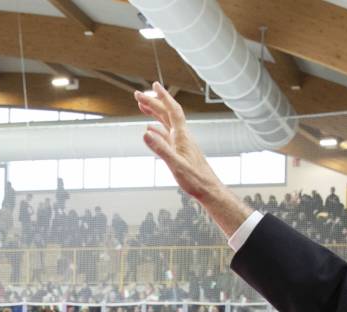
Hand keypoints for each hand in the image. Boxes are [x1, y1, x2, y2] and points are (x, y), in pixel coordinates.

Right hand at [135, 82, 220, 201]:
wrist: (208, 189)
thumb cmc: (195, 180)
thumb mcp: (176, 165)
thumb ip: (160, 149)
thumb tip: (145, 132)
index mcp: (182, 136)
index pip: (172, 110)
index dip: (163, 97)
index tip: (153, 86)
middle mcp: (182, 136)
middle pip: (166, 114)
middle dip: (152, 102)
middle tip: (138, 95)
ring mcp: (180, 143)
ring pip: (165, 122)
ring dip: (154, 112)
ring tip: (142, 106)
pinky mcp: (179, 151)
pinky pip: (165, 135)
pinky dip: (156, 129)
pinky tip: (150, 130)